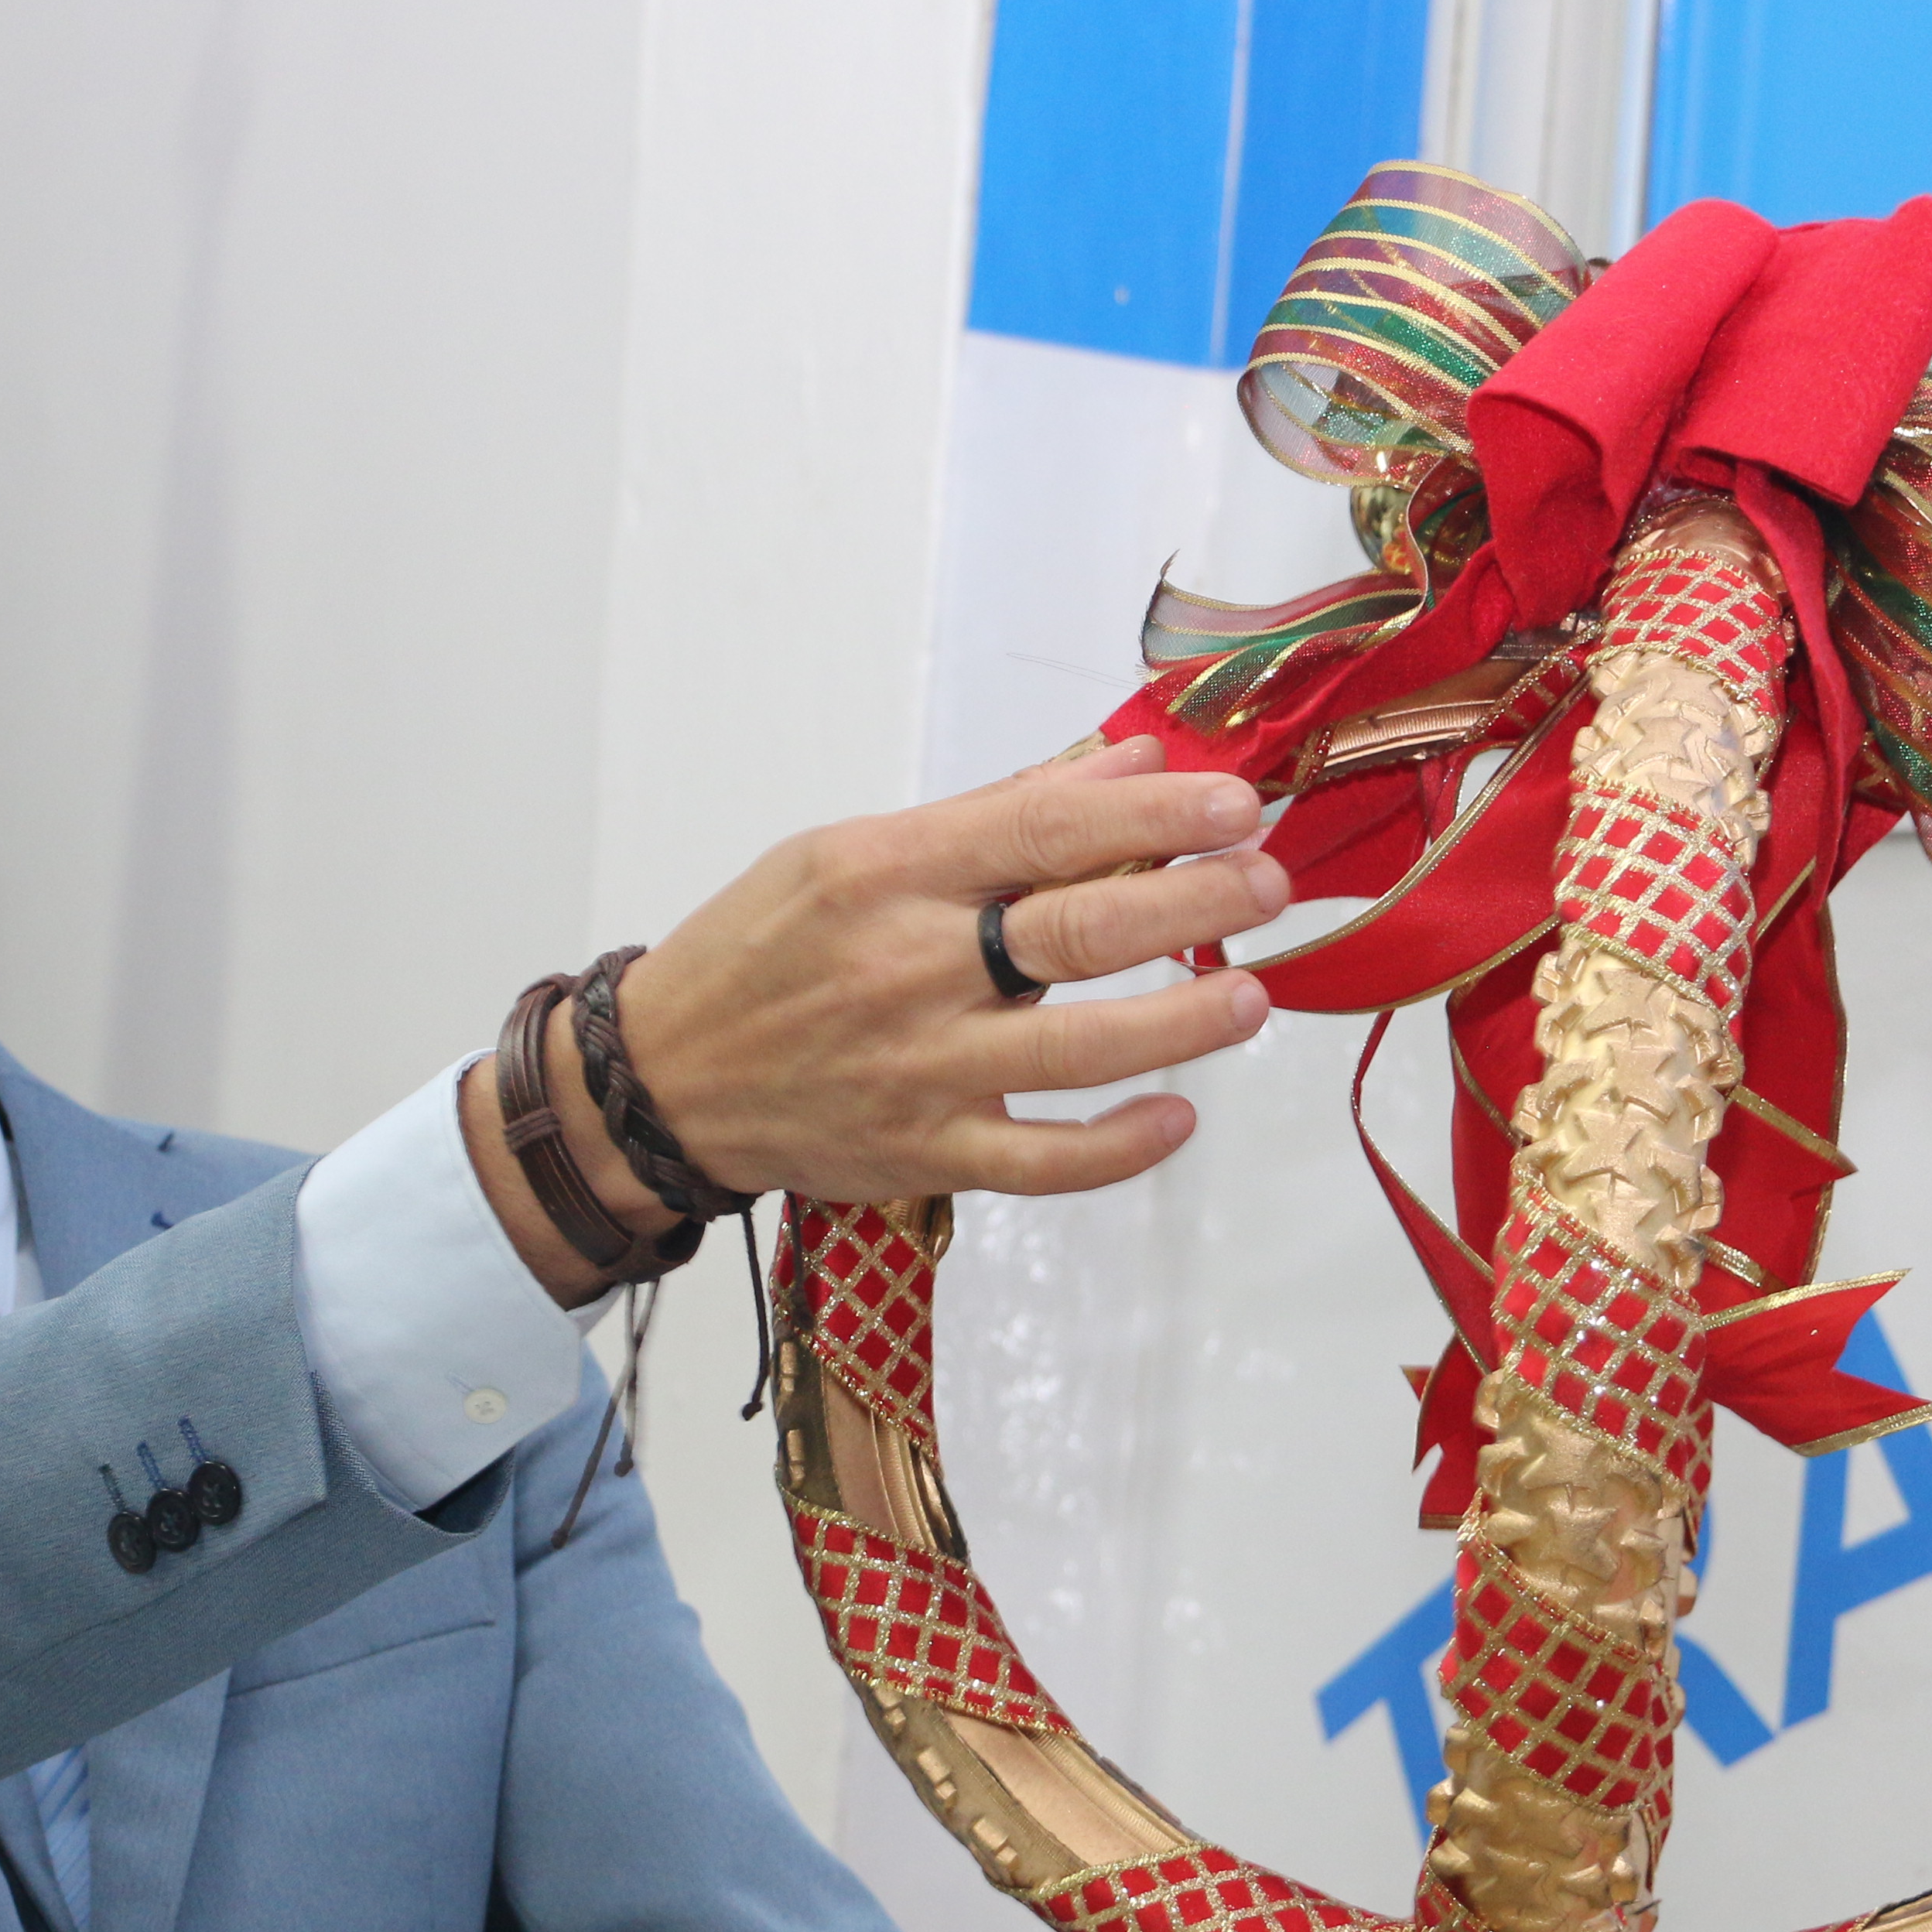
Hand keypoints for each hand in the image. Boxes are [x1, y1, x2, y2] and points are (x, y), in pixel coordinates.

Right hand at [462, 733, 1285, 1299]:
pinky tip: (1176, 1118)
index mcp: (884, 874)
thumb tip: (1129, 769)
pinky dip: (1116, 1147)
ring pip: (1077, 1051)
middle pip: (1077, 932)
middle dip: (1191, 903)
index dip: (1154, 819)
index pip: (1044, 831)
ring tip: (1250, 995)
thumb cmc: (763, 952)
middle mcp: (906, 970)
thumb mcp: (849, 853)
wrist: (664, 1079)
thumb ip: (997, 815)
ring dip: (1180, 1022)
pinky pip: (1042, 1162)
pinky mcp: (923, 1155)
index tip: (1234, 805)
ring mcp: (919, 1071)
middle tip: (1267, 883)